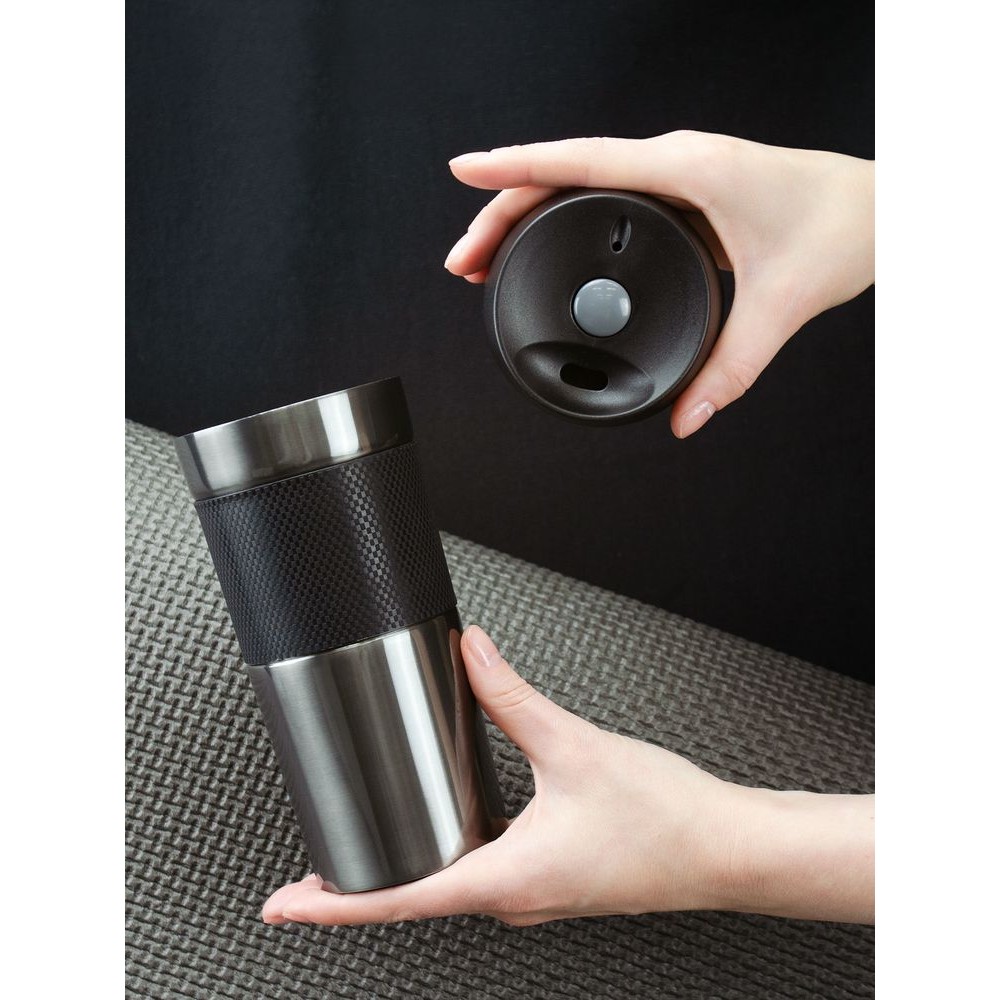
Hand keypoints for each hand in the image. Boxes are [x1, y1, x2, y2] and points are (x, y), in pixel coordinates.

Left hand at [262, 626, 873, 926]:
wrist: (727, 848)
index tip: (284, 909)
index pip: (400, 900)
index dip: (333, 907)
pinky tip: (450, 829)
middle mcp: (516, 900)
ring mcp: (536, 897)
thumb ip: (511, 696)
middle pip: (415, 898)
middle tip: (309, 877)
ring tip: (365, 851)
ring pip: (450, 887)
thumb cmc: (666, 818)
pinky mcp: (553, 881)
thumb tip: (469, 654)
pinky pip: (483, 875)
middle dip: (358, 889)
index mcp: (509, 880)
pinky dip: (448, 859)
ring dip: (405, 871)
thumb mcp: (574, 746)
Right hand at [443, 132, 874, 437]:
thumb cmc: (842, 228)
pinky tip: (548, 242)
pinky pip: (605, 194)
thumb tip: (688, 418)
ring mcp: (676, 173)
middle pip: (563, 174)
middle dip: (503, 210)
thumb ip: (731, 370)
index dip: (513, 167)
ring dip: (528, 211)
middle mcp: (674, 163)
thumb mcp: (780, 306)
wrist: (884, 207)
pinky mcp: (682, 190)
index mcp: (687, 170)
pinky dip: (564, 215)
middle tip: (464, 261)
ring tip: (487, 254)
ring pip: (580, 181)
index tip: (461, 173)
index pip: (579, 162)